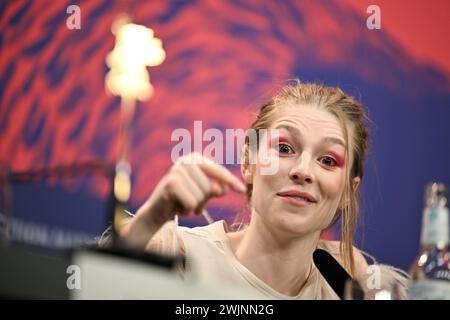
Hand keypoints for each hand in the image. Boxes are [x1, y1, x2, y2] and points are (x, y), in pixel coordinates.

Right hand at [122, 153, 245, 247]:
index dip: (231, 182)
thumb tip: (221, 188)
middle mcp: (186, 160)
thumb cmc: (183, 199)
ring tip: (184, 203)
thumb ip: (216, 188)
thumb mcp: (203, 193)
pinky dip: (187, 210)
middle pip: (210, 187)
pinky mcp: (171, 183)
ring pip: (202, 196)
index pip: (219, 171)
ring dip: (195, 206)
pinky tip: (178, 207)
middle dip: (204, 201)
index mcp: (195, 158)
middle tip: (193, 204)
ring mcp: (177, 170)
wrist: (157, 211)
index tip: (243, 190)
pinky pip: (192, 202)